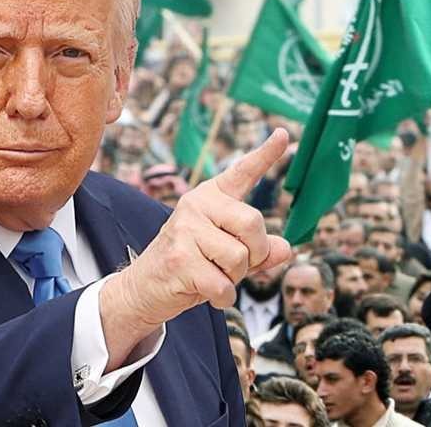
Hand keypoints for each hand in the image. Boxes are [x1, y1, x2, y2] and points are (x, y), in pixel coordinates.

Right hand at [101, 129, 291, 366]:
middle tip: (236, 264)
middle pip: (253, 222)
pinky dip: (223, 296)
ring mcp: (185, 229)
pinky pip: (223, 283)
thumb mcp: (228, 253)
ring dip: (235, 277)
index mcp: (212, 196)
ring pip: (240, 257)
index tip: (284, 134)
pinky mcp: (179, 258)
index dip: (266, 154)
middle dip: (255, 252)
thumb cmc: (192, 265)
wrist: (144, 287)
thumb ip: (259, 249)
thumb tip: (286, 248)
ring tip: (213, 274)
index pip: (243, 172)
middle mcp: (197, 204)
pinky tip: (207, 292)